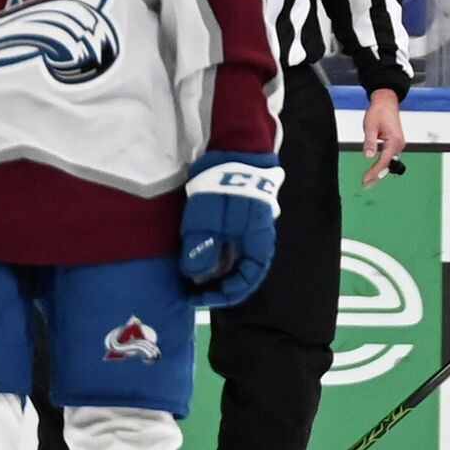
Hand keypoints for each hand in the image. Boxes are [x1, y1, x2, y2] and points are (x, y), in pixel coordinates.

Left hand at [181, 153, 283, 308]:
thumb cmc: (224, 187)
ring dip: (216, 273)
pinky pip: (231, 246)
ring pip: (235, 261)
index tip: (198, 297)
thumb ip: (202, 250)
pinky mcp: (241, 218)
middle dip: (218, 287)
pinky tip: (199, 255)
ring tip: (192, 277)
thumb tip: (196, 277)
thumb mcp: (208, 220)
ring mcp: (250, 229)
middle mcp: (258, 241)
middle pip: (241, 274)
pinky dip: (216, 257)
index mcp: (257, 244)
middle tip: (192, 292)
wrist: (237, 152)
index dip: (224, 295)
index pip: (247, 281)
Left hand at [361, 89, 405, 188]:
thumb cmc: (379, 111)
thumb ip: (370, 142)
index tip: (366, 179)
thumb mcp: (370, 126)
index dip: (374, 172)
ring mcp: (399, 144)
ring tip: (369, 180)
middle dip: (377, 176)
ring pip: (390, 162)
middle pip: (388, 165)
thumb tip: (368, 156)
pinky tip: (375, 170)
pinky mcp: (396, 143)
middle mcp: (399, 144)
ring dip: (380, 171)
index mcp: (394, 141)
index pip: (384, 161)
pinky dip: (382, 164)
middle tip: (366, 185)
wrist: (386, 102)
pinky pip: (390, 157)